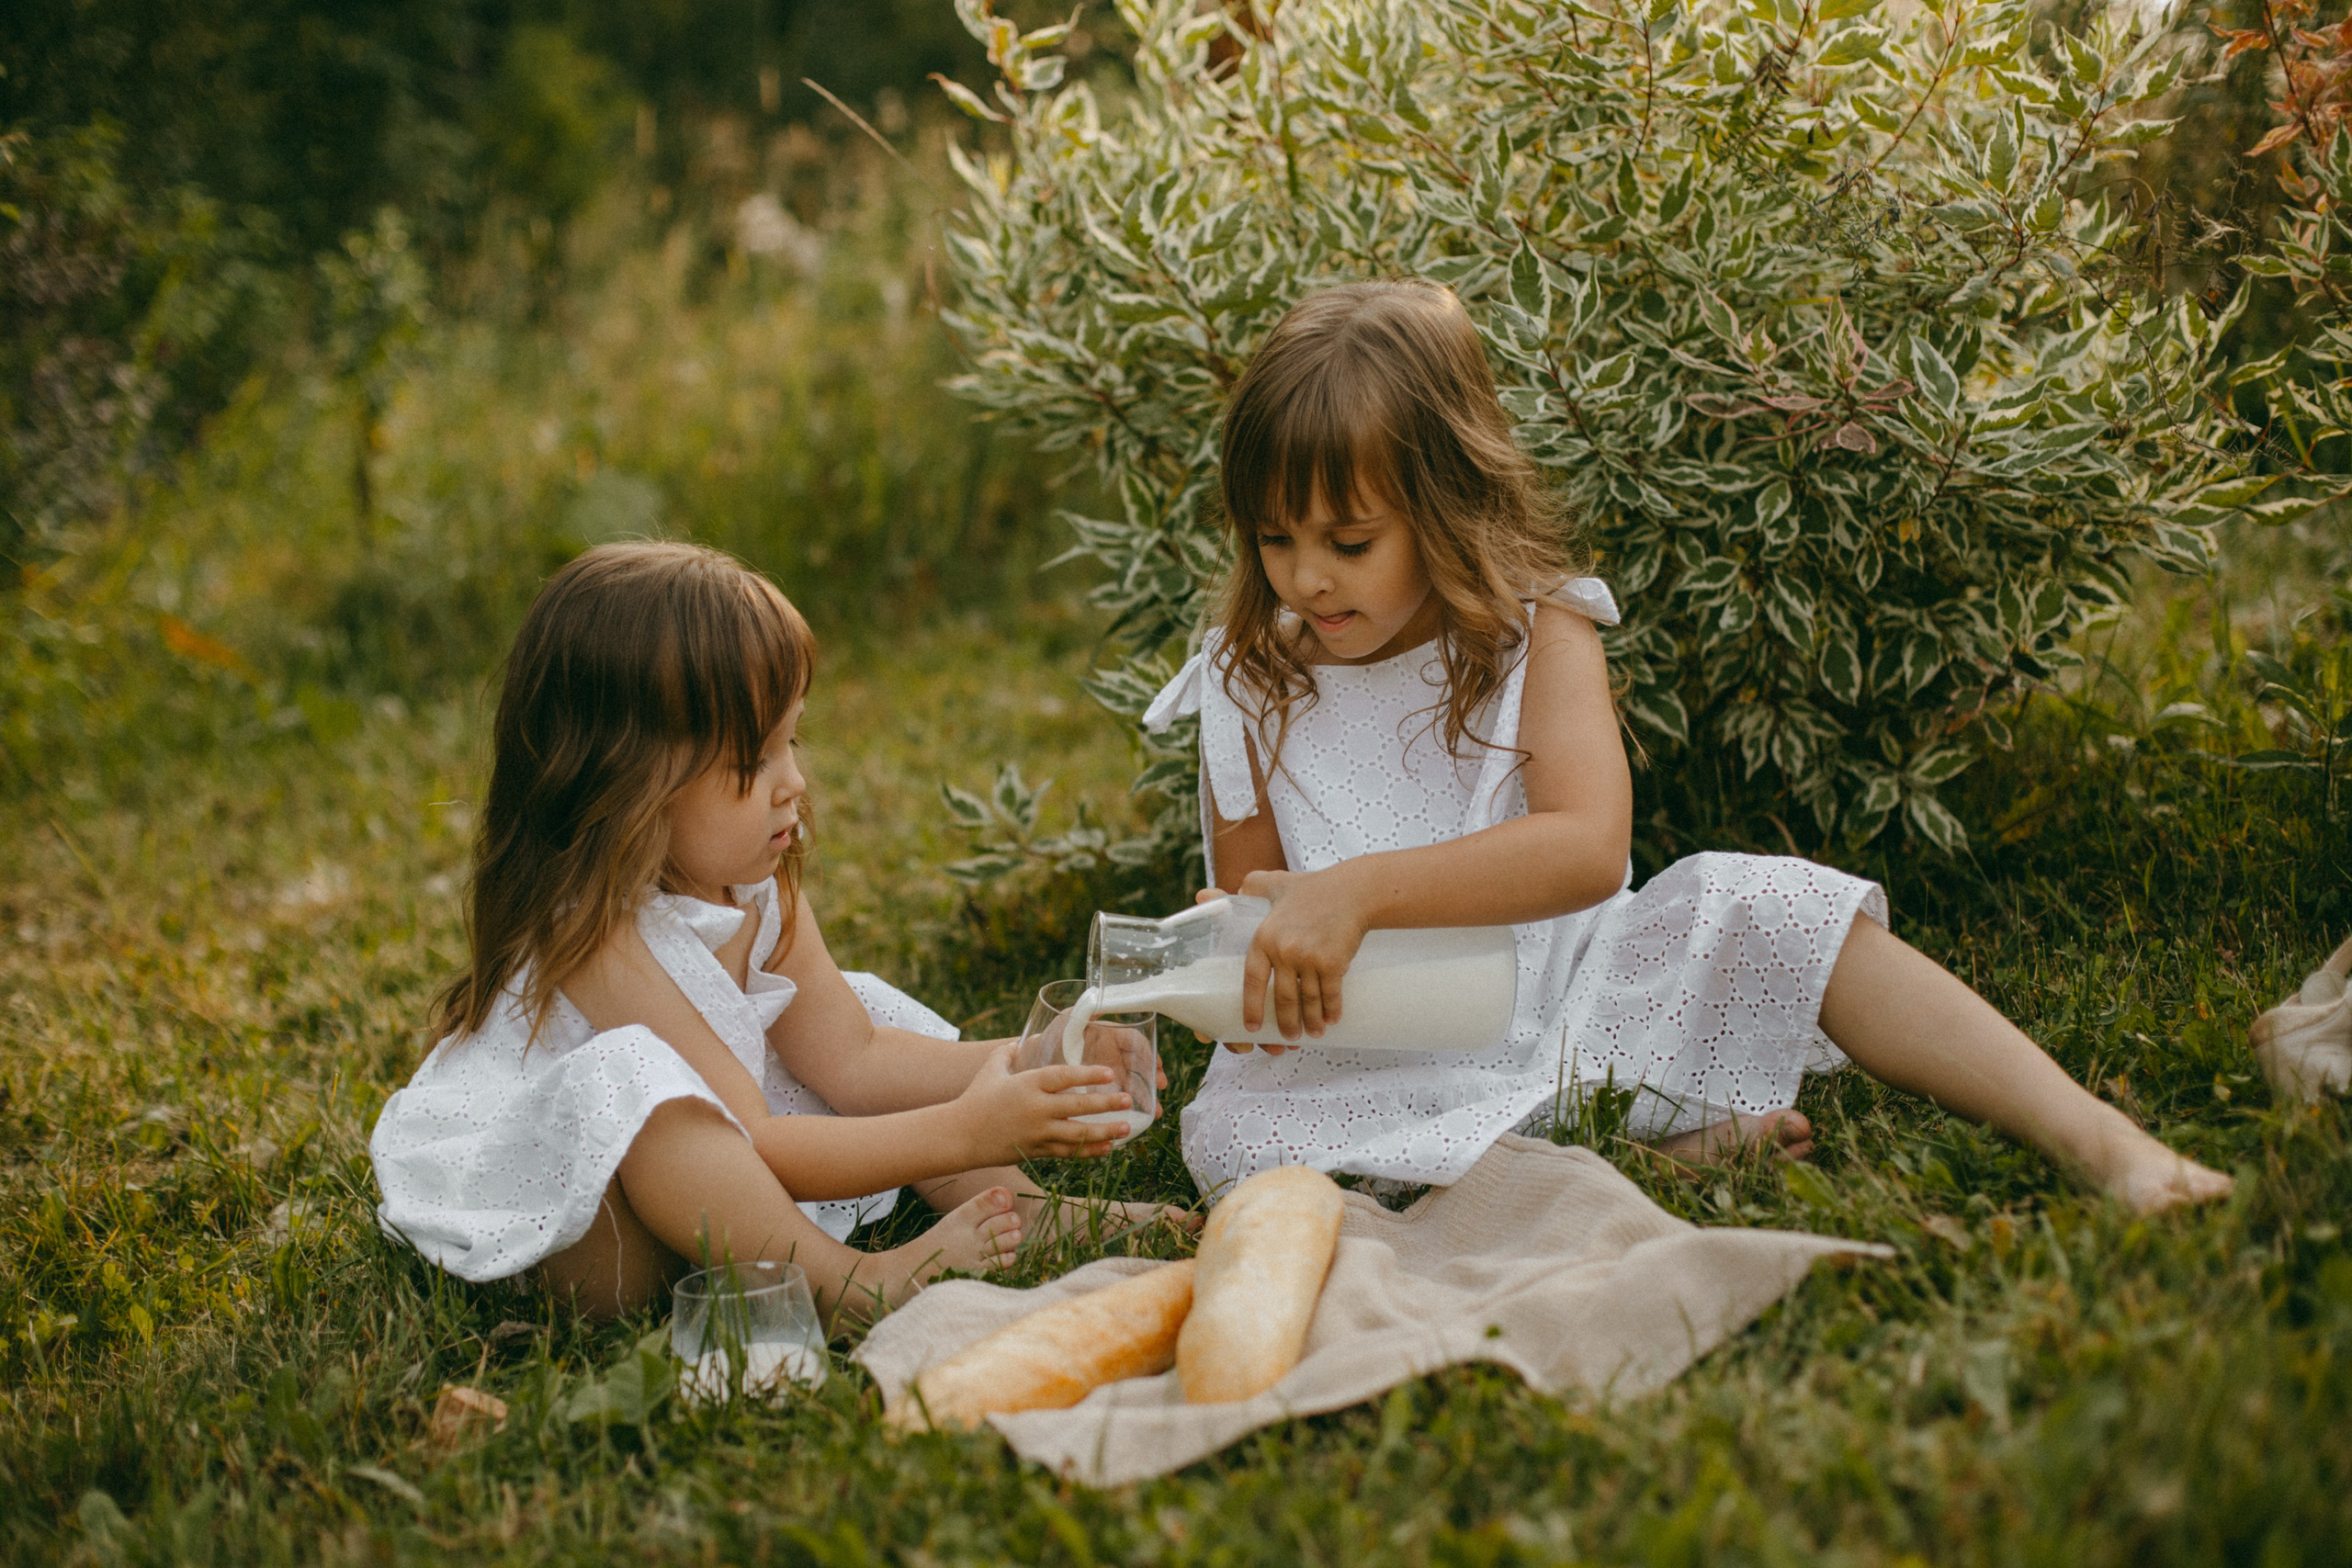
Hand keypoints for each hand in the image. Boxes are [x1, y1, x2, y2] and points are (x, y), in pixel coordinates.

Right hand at [953, 1041, 1132, 1160]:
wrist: (959, 1135)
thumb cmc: (975, 1098)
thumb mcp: (990, 1069)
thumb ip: (1007, 1053)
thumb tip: (1020, 1041)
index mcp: (1027, 1084)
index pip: (1063, 1077)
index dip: (1088, 1074)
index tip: (1110, 1074)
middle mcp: (1035, 1109)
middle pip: (1077, 1106)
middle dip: (1105, 1104)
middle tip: (1127, 1100)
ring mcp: (1037, 1133)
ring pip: (1077, 1134)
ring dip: (1104, 1131)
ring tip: (1126, 1128)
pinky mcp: (1036, 1151)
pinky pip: (1068, 1152)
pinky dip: (1089, 1151)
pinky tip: (1107, 1148)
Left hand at [1235, 866, 1368, 1040]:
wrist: (1352, 891)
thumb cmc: (1311, 888)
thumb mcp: (1273, 882)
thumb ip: (1247, 888)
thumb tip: (1205, 895)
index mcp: (1264, 936)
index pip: (1253, 979)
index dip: (1252, 1007)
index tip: (1251, 1027)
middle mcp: (1284, 950)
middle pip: (1283, 998)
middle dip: (1286, 1023)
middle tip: (1288, 1037)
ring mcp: (1309, 958)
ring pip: (1308, 1000)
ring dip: (1311, 1021)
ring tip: (1312, 1033)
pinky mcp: (1333, 962)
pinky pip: (1330, 994)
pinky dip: (1331, 1010)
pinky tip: (1331, 1021)